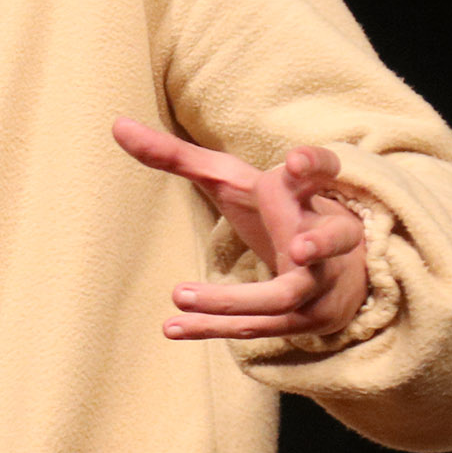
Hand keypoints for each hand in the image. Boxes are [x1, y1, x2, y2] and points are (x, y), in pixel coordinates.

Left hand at [112, 117, 368, 340]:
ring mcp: (320, 281)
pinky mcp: (305, 318)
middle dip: (319, 243)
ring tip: (179, 294)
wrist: (332, 267)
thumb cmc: (271, 209)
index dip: (315, 165)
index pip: (323, 172)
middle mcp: (325, 235)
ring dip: (236, 298)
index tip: (296, 160)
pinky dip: (214, 327)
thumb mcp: (230, 179)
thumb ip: (177, 155)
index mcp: (305, 193)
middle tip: (298, 247)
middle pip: (334, 238)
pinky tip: (171, 327)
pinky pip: (261, 326)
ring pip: (287, 295)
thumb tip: (117, 125)